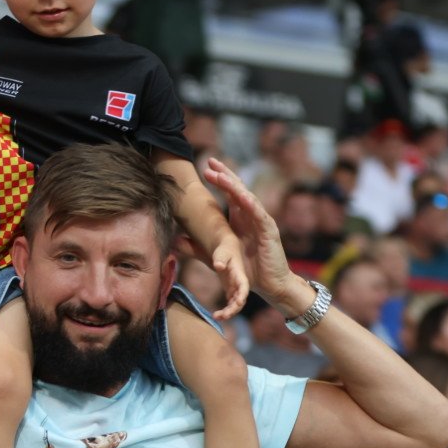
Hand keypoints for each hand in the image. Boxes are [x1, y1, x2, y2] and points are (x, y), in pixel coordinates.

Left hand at [200, 156, 308, 313]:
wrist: (271, 286)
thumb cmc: (248, 271)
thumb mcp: (217, 257)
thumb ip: (197, 248)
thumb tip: (176, 241)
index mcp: (240, 219)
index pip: (230, 194)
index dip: (219, 179)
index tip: (205, 167)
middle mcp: (251, 216)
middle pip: (238, 190)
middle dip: (224, 175)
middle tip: (210, 162)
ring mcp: (261, 222)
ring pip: (247, 198)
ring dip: (234, 186)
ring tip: (220, 175)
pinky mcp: (269, 232)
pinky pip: (259, 215)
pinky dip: (250, 204)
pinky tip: (240, 195)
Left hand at [208, 231, 249, 319]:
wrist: (224, 247)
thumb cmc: (223, 248)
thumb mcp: (222, 251)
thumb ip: (220, 257)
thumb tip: (218, 265)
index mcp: (238, 272)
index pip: (244, 285)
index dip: (242, 294)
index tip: (238, 303)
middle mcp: (239, 281)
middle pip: (241, 298)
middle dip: (234, 309)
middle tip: (221, 316)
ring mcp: (235, 287)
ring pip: (236, 304)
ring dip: (229, 312)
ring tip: (216, 317)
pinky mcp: (230, 289)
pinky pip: (230, 303)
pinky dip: (226, 310)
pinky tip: (215, 315)